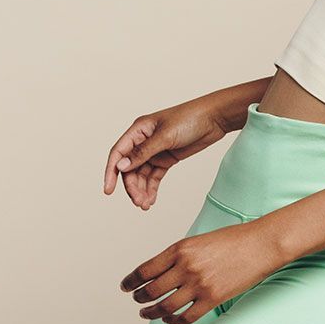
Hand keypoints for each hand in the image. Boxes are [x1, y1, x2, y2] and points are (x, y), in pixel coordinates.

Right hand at [103, 99, 233, 209]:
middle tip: (138, 202)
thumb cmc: (190, 119)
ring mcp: (156, 150)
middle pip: (130, 168)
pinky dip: (152, 187)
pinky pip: (155, 175)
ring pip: (142, 174)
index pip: (118, 153)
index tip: (108, 190)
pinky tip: (151, 199)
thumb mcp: (165, 136)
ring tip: (145, 204)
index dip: (111, 172)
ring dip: (142, 189)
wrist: (216, 118)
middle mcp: (143, 141)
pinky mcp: (168, 158)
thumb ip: (143, 152)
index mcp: (138, 130)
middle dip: (132, 186)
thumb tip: (121, 166)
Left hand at [120, 220, 286, 323]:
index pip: (144, 270)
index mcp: (179, 249)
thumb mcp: (199, 241)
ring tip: (147, 314)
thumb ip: (178, 256)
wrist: (262, 244)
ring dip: (151, 313)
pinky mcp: (213, 298)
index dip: (130, 281)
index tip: (125, 287)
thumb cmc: (234, 240)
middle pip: (150, 291)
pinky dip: (173, 321)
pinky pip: (185, 317)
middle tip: (136, 301)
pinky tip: (170, 320)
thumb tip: (159, 273)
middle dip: (138, 298)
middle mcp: (186, 267)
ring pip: (164, 307)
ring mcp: (199, 284)